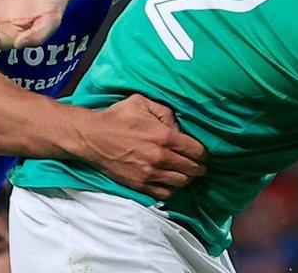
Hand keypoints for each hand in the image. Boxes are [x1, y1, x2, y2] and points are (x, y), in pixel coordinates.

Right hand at [75, 94, 207, 199]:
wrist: (92, 137)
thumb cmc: (117, 117)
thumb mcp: (143, 102)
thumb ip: (166, 112)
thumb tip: (178, 128)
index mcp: (164, 136)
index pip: (196, 151)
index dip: (204, 154)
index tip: (204, 154)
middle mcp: (160, 157)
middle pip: (192, 169)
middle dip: (200, 168)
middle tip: (201, 166)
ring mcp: (149, 174)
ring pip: (181, 183)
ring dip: (187, 179)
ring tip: (187, 174)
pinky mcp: (139, 185)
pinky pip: (164, 193)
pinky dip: (172, 189)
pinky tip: (171, 182)